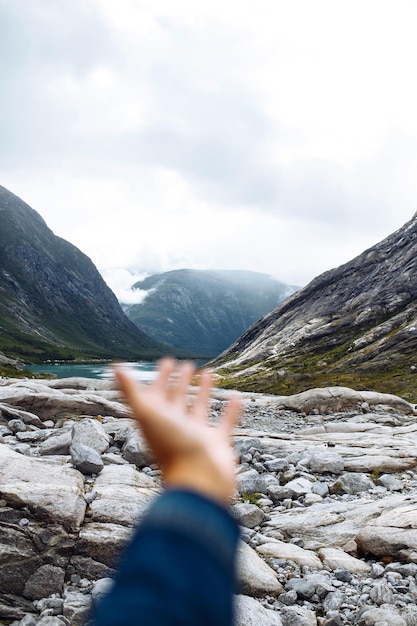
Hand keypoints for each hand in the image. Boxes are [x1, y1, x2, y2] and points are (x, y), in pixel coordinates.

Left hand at [114, 358, 241, 503]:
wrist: (197, 480)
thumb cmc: (171, 448)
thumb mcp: (147, 414)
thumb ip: (131, 391)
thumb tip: (115, 366)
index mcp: (158, 421)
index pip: (157, 395)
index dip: (160, 378)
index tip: (167, 361)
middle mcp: (176, 428)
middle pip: (177, 401)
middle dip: (180, 383)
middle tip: (186, 364)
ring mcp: (197, 436)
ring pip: (200, 409)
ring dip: (204, 391)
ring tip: (209, 372)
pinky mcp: (217, 444)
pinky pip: (226, 422)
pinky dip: (231, 410)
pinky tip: (237, 397)